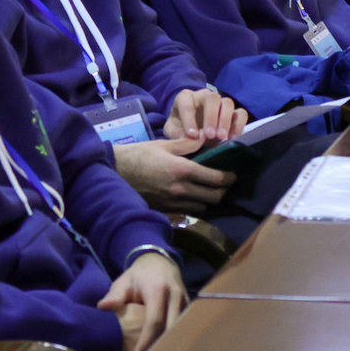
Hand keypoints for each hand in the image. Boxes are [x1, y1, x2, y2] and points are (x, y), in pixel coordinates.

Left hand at [99, 253, 187, 350]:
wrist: (159, 260)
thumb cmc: (138, 275)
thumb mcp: (124, 281)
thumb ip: (115, 295)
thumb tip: (102, 307)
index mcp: (158, 290)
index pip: (154, 320)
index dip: (146, 341)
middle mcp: (175, 295)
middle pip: (171, 327)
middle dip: (160, 347)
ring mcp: (185, 299)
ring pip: (180, 327)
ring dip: (170, 344)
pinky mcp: (189, 305)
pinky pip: (184, 324)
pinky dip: (176, 337)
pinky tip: (166, 350)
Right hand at [112, 136, 234, 211]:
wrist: (116, 172)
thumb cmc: (141, 154)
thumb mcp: (165, 144)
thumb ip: (188, 144)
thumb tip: (206, 139)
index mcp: (182, 170)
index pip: (214, 179)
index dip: (228, 178)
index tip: (233, 173)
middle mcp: (180, 189)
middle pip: (213, 197)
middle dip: (223, 190)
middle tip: (225, 182)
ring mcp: (173, 202)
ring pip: (203, 207)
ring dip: (210, 199)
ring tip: (211, 190)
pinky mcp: (166, 209)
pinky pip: (188, 211)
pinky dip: (196, 205)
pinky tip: (195, 197)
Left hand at [164, 87, 246, 143]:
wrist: (191, 131)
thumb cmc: (180, 128)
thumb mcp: (172, 131)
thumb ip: (178, 134)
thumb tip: (191, 138)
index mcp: (185, 97)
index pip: (187, 104)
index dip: (189, 120)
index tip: (192, 136)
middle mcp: (204, 96)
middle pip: (211, 98)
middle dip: (211, 117)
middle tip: (210, 135)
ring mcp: (220, 102)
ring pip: (227, 103)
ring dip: (225, 120)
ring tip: (222, 137)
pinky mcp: (232, 112)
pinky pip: (241, 113)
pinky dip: (239, 124)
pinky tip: (233, 137)